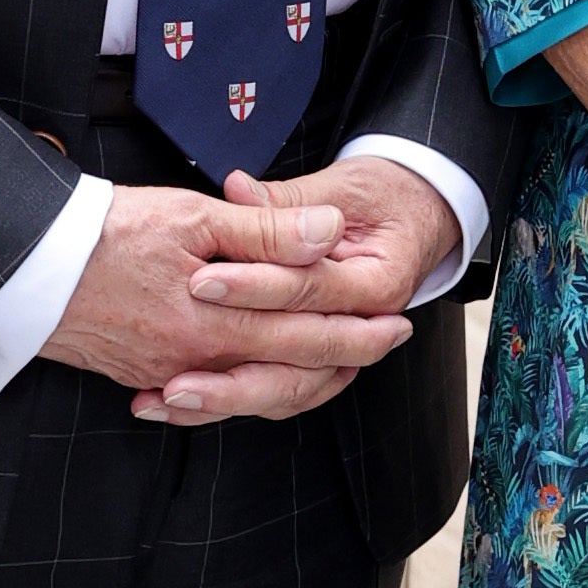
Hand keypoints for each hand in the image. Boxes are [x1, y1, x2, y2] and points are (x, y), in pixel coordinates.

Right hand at [38, 183, 412, 417]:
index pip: (307, 332)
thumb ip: (266, 232)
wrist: (24, 268)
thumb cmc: (108, 232)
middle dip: (345, 357)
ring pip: (252, 391)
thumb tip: (329, 234)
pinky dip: (245, 393)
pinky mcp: (143, 374)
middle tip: (386, 343)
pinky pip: (209, 396)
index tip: (396, 320)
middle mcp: (197, 360)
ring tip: (338, 365)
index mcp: (217, 321)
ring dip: (301, 380)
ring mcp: (167, 373)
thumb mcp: (194, 217)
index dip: (358, 328)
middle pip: (288, 371)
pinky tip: (261, 384)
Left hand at [146, 161, 462, 427]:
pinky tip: (178, 401)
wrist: (418, 212)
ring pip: (285, 391)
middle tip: (176, 365)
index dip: (253, 286)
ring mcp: (344, 350)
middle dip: (231, 367)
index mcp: (378, 282)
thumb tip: (237, 189)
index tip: (199, 280)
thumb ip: (285, 200)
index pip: (309, 290)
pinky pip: (275, 392)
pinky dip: (230, 400)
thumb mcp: (340, 186)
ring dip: (226, 399)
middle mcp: (366, 326)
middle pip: (298, 364)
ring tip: (169, 396)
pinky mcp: (318, 359)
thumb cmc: (382, 195)